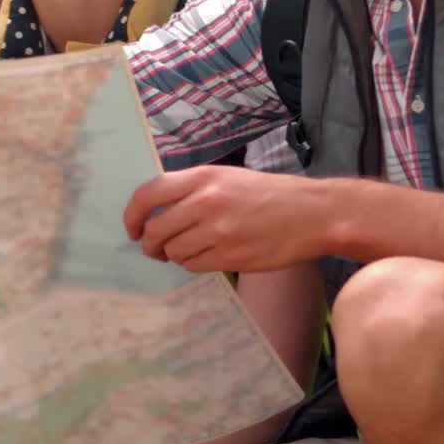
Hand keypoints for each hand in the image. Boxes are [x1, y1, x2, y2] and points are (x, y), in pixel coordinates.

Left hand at [123, 166, 326, 272]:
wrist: (311, 213)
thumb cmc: (268, 194)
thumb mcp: (226, 177)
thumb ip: (192, 190)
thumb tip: (156, 211)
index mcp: (202, 178)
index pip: (148, 195)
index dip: (132, 214)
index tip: (132, 228)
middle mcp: (205, 202)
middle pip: (155, 230)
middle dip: (149, 243)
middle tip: (155, 248)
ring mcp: (218, 231)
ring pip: (173, 252)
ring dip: (173, 255)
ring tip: (189, 249)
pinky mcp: (231, 256)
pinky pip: (194, 266)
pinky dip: (193, 264)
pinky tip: (206, 256)